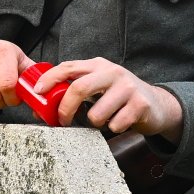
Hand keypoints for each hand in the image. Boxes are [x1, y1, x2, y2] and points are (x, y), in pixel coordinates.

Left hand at [33, 57, 183, 138]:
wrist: (156, 105)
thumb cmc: (119, 98)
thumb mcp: (98, 88)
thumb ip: (73, 93)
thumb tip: (40, 109)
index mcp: (98, 66)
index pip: (69, 67)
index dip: (50, 78)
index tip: (38, 92)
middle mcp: (112, 72)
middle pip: (79, 88)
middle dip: (66, 109)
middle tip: (62, 121)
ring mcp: (128, 87)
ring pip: (96, 113)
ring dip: (95, 122)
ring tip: (103, 119)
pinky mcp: (140, 104)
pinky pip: (115, 124)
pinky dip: (113, 128)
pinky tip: (120, 122)